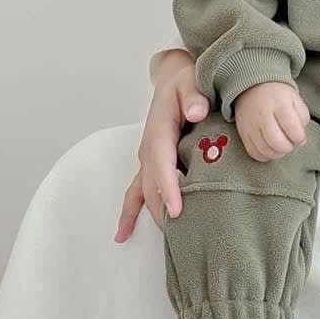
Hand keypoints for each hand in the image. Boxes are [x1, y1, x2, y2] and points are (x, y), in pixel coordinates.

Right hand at [114, 51, 209, 241]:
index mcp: (160, 130)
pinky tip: (122, 235)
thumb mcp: (192, 81)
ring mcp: (147, 157)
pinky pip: (136, 190)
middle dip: (162, 210)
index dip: (168, 187)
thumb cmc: (187, 80)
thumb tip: (196, 111)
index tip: (177, 209)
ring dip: (152, 214)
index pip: (163, 163)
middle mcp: (149, 147)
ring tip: (167, 241)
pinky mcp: (149, 162)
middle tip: (181, 235)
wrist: (176, 77)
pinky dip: (130, 212)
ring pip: (144, 191)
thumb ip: (194, 95)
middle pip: (151, 184)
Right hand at [234, 81, 310, 161]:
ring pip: (265, 150)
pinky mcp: (243, 133)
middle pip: (277, 142)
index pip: (291, 128)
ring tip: (282, 146)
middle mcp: (262, 115)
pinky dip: (265, 156)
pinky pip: (253, 152)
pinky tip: (271, 149)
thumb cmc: (277, 95)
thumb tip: (301, 139)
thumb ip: (303, 117)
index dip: (299, 138)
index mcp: (279, 103)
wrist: (252, 87)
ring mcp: (250, 125)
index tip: (300, 137)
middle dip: (288, 147)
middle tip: (291, 143)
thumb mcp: (295, 98)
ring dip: (278, 154)